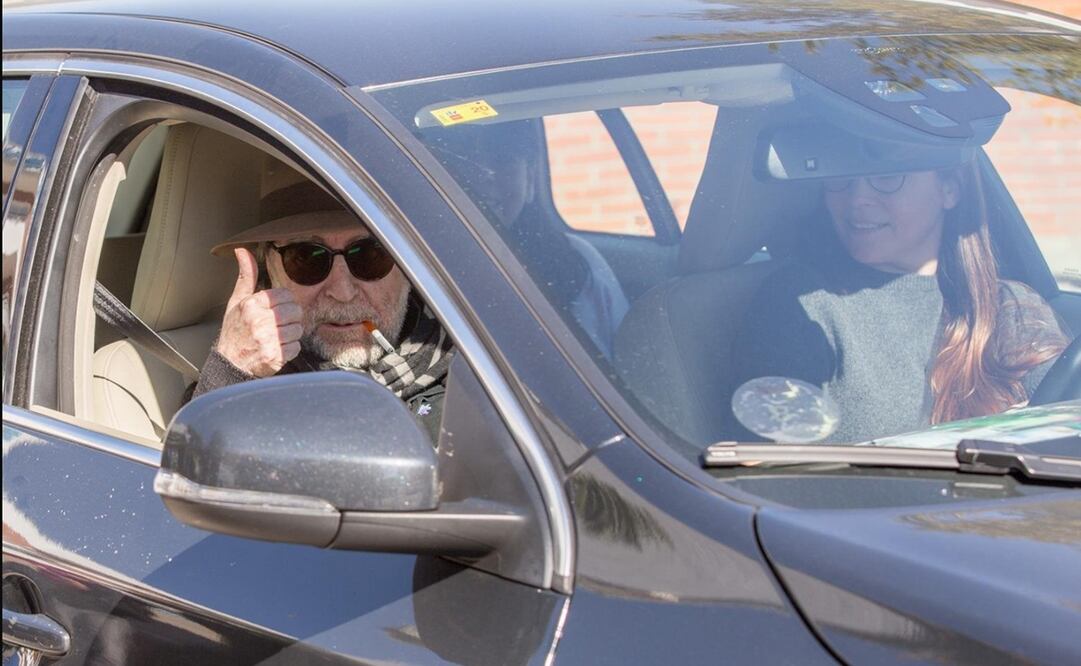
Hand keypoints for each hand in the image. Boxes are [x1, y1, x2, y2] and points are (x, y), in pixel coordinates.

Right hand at [215, 248, 302, 377]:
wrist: (229, 363)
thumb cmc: (235, 331)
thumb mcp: (236, 301)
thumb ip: (246, 276)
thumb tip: (242, 250)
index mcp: (251, 304)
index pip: (286, 295)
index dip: (284, 303)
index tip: (276, 310)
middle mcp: (259, 321)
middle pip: (295, 311)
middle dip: (290, 318)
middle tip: (277, 325)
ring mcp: (267, 339)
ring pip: (298, 329)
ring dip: (290, 335)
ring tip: (275, 338)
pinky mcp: (275, 356)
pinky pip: (296, 347)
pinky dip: (289, 350)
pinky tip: (276, 349)